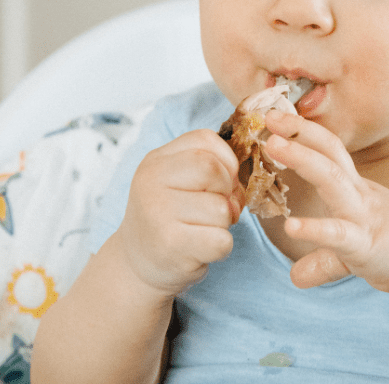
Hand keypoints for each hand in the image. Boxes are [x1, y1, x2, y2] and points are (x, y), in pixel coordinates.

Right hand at [116, 130, 244, 296]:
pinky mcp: (170, 245)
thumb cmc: (169, 216)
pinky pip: (221, 241)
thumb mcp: (178, 180)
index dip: (226, 161)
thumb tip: (236, 185)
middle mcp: (151, 182)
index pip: (205, 140)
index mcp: (157, 159)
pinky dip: (221, 248)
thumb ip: (210, 168)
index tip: (220, 182)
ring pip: (222, 209)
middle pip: (214, 170)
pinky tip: (200, 249)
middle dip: (226, 192)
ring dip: (223, 223)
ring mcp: (158, 213)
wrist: (137, 263)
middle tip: (215, 209)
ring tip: (202, 230)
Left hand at [265, 111, 388, 295]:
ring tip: (273, 146)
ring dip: (301, 158)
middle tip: (269, 116)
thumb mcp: (355, 245)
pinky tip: (292, 226)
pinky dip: (315, 229)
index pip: (328, 149)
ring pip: (331, 178)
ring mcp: (363, 216)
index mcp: (355, 188)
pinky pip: (339, 234)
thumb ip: (323, 256)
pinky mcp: (367, 245)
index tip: (276, 116)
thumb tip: (296, 275)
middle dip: (299, 131)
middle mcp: (358, 194)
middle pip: (328, 152)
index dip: (303, 131)